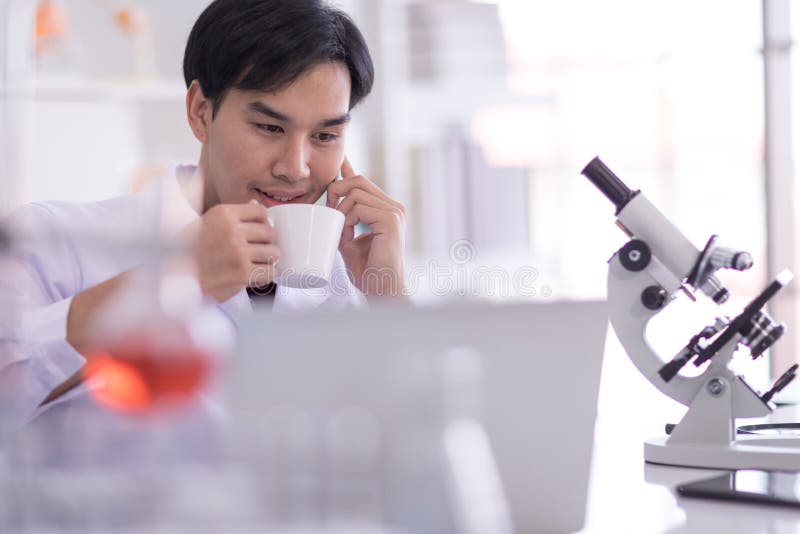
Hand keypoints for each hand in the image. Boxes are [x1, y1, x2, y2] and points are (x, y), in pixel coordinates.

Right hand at [177, 200, 279, 301]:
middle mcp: (231, 231)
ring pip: (274, 252)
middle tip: (257, 251)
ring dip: (268, 260)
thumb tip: (257, 204)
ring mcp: (238, 252)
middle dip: (267, 243)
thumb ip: (233, 215)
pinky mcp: (242, 273)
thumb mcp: (208, 223)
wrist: (176, 279)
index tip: (258, 232)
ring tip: (256, 263)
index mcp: (223, 214)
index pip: (261, 212)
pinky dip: (266, 275)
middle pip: (270, 232)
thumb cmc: (193, 251)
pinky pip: (271, 272)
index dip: (264, 223)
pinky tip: (255, 275)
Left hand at [327, 158, 405, 297]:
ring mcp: (394, 212)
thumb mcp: (349, 243)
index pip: (364, 182)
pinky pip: (359, 207)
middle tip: (331, 216)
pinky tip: (349, 236)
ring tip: (343, 235)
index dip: (348, 169)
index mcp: (386, 210)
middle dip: (337, 192)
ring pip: (355, 193)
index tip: (340, 159)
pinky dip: (348, 221)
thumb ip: (343, 225)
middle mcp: (393, 207)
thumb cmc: (368, 272)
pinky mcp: (391, 220)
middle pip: (358, 180)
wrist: (383, 290)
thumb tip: (329, 211)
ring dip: (341, 213)